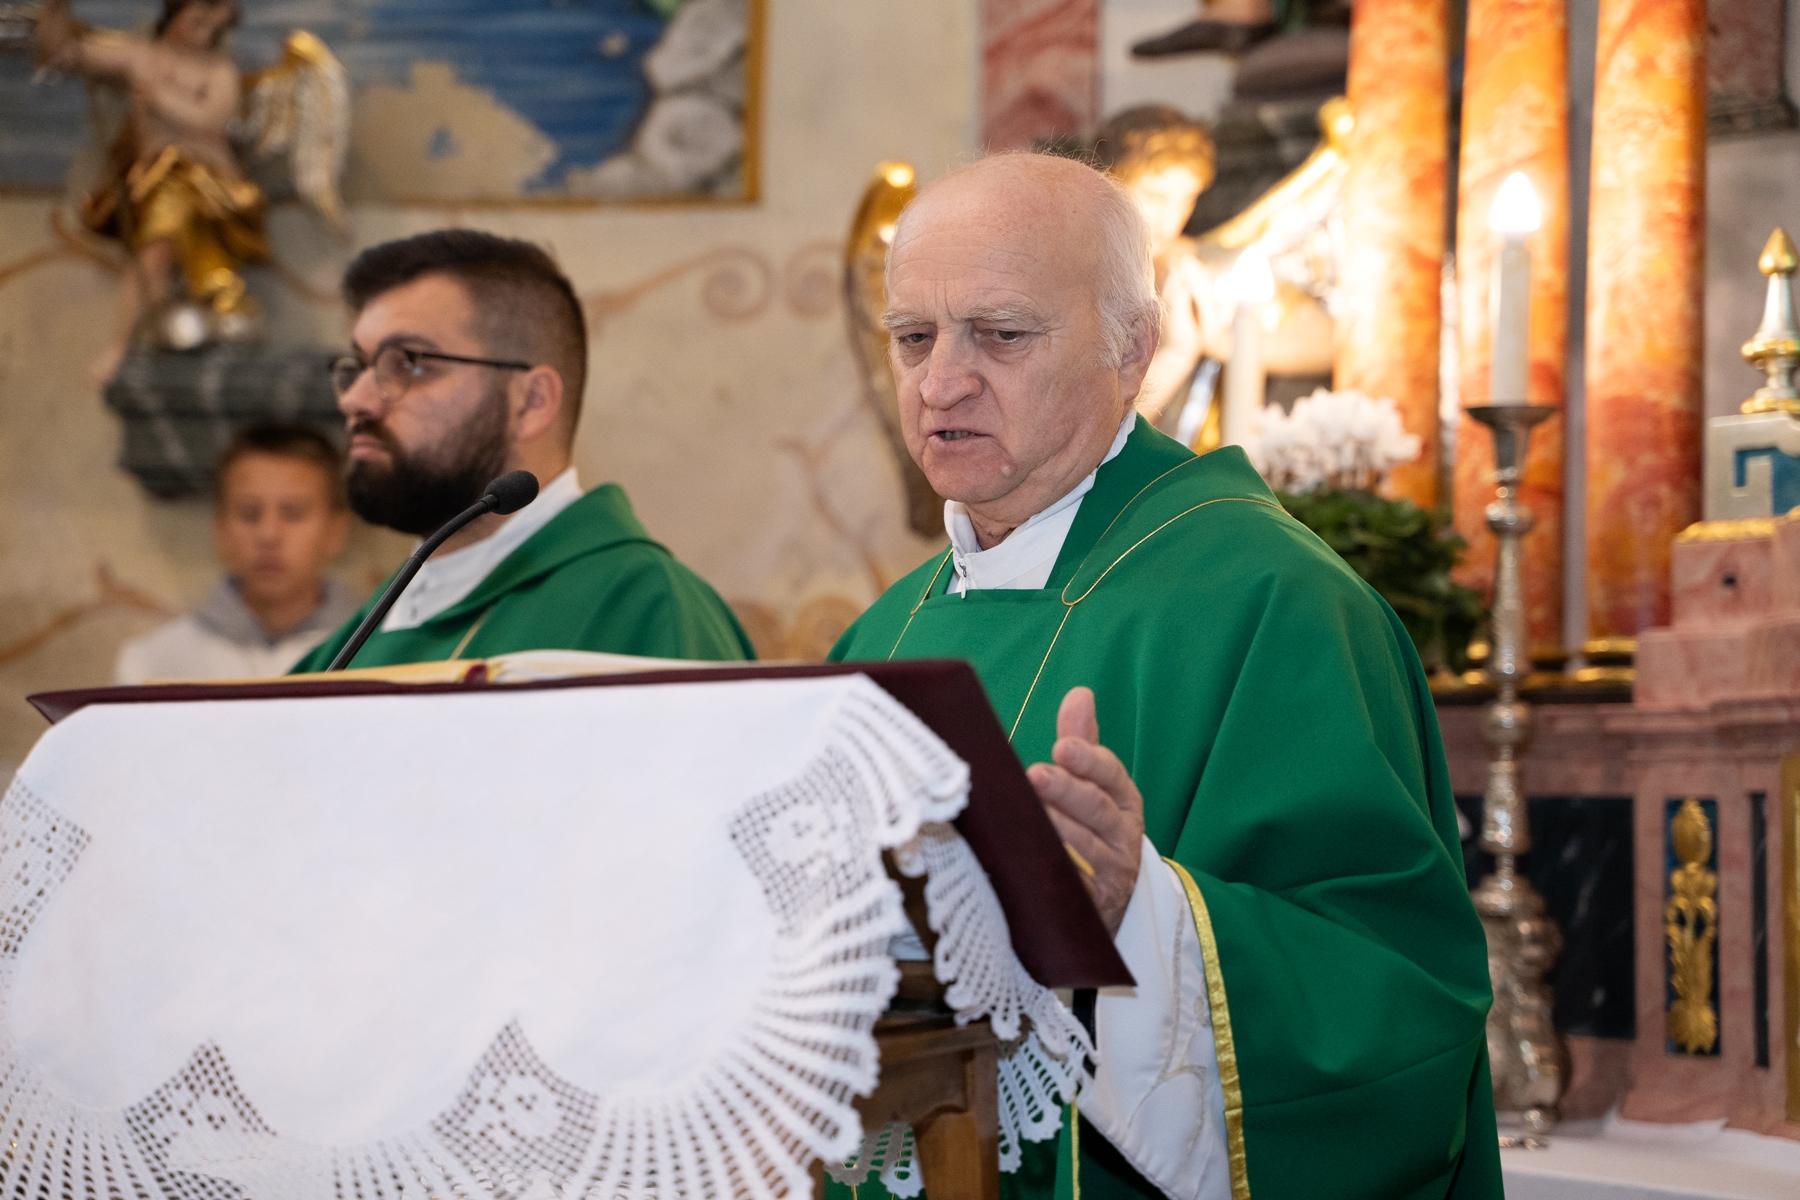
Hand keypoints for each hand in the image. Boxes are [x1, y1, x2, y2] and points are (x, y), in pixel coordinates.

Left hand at [1027, 687, 1145, 936]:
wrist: (1110, 900)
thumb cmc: (1092, 829)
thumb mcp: (1093, 787)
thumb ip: (1083, 744)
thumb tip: (1080, 693)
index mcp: (1124, 800)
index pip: (1111, 775)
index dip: (1088, 760)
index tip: (1061, 747)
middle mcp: (1124, 835)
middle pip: (1097, 810)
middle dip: (1067, 791)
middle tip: (1036, 776)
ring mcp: (1112, 872)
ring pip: (1087, 850)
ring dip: (1058, 830)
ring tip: (1030, 814)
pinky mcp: (1094, 905)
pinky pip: (1076, 890)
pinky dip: (1058, 876)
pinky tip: (1033, 862)